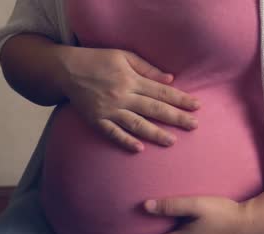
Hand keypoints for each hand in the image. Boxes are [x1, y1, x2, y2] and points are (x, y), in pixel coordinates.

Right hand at [59, 47, 200, 151]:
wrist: (66, 70)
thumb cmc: (97, 60)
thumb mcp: (123, 56)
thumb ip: (147, 68)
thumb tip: (170, 79)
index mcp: (131, 79)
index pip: (161, 92)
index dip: (181, 99)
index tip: (197, 106)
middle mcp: (122, 96)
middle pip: (154, 109)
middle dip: (176, 118)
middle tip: (194, 126)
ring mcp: (109, 110)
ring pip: (136, 124)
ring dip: (155, 133)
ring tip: (172, 141)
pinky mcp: (96, 120)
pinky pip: (113, 133)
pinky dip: (125, 141)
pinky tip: (139, 149)